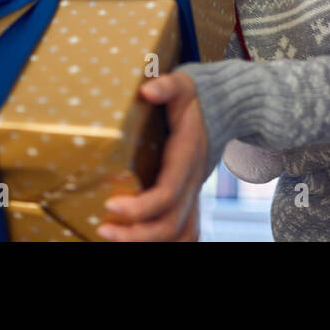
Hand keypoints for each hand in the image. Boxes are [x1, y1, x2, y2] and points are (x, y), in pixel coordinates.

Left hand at [98, 71, 208, 241]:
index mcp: (186, 159)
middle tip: (103, 229)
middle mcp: (192, 183)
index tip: (110, 205)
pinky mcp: (189, 200)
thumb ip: (167, 86)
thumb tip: (146, 91)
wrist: (225, 111)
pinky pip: (184, 233)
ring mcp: (193, 195)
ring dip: (148, 243)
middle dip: (137, 235)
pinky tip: (136, 241)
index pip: (167, 194)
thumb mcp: (182, 85)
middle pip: (171, 225)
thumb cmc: (196, 99)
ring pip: (179, 235)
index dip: (140, 207)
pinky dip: (165, 243)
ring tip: (113, 238)